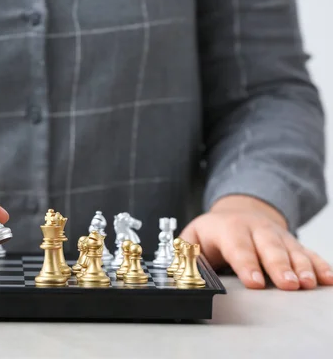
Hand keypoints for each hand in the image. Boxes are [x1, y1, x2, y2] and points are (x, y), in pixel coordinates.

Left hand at [180, 195, 332, 289]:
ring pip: (292, 250)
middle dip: (279, 266)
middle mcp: (256, 230)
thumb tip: (179, 269)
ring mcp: (276, 236)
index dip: (247, 264)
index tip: (255, 282)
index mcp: (228, 228)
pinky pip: (309, 253)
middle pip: (269, 248)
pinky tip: (328, 279)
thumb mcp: (193, 237)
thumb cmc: (213, 232)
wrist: (238, 211)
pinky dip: (320, 265)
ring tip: (308, 283)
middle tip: (288, 284)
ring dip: (302, 267)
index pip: (238, 247)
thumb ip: (185, 253)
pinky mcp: (292, 244)